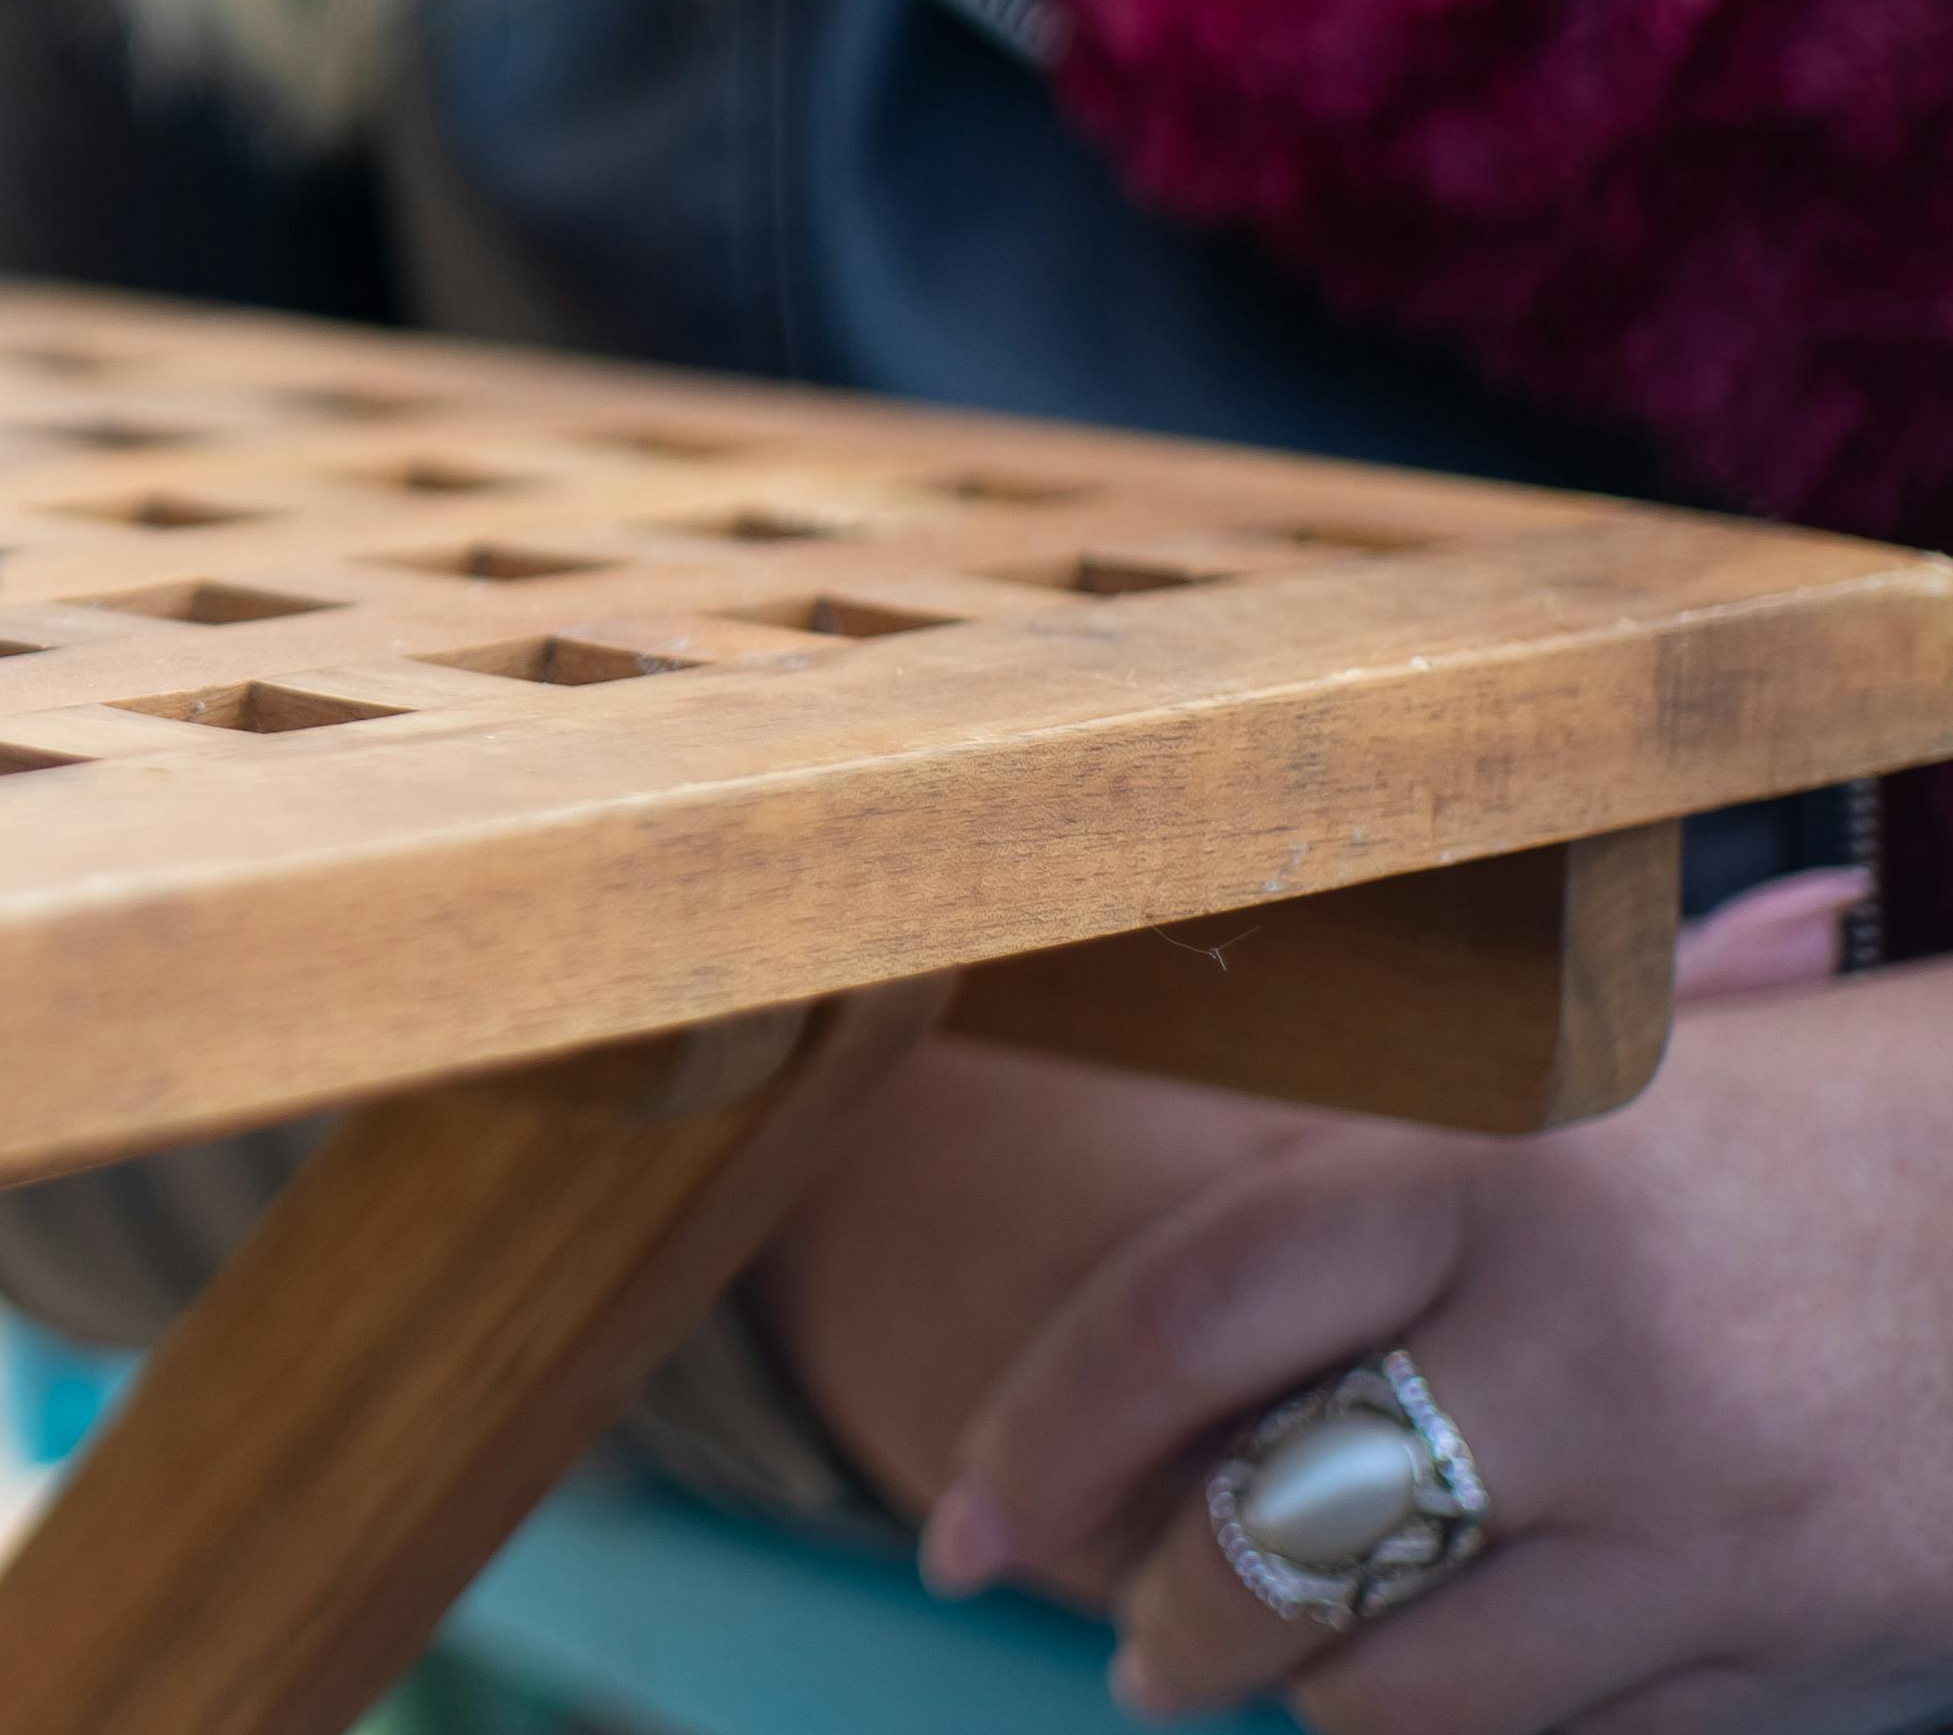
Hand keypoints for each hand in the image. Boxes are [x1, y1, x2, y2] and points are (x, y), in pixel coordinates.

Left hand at [916, 967, 1952, 1734]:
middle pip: (1271, 1546)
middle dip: (1161, 1622)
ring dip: (1312, 1697)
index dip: (1034, 1440)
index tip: (957, 1529)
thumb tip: (1123, 1309)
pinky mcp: (1813, 1651)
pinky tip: (1471, 1681)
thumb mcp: (1567, 1100)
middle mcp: (1596, 1348)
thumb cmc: (1777, 1144)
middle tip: (1127, 1640)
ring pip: (1410, 1694)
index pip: (1179, 1321)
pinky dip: (1491, 1730)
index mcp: (1500, 1168)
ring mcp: (1713, 1522)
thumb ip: (1363, 1187)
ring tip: (1285, 1667)